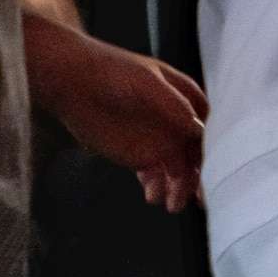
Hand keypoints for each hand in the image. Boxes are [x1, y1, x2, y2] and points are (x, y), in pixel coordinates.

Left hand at [37, 23, 205, 210]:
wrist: (70, 83)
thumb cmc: (110, 72)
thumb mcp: (147, 82)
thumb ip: (174, 105)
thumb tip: (199, 130)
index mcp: (184, 100)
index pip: (203, 129)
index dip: (207, 148)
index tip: (207, 168)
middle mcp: (174, 123)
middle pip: (193, 154)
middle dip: (195, 176)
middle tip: (193, 197)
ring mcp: (157, 141)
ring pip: (176, 170)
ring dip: (178, 188)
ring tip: (172, 204)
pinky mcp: (137, 156)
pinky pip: (153, 176)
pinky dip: (156, 188)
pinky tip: (153, 196)